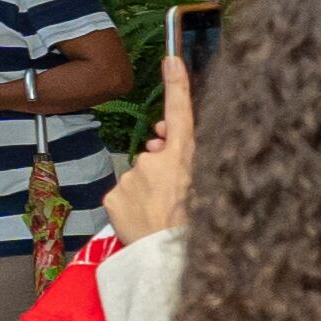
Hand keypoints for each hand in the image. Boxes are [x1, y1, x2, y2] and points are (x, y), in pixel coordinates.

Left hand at [105, 50, 194, 244]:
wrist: (169, 261)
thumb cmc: (193, 231)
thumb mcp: (206, 192)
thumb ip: (184, 164)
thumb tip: (158, 146)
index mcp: (185, 158)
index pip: (181, 114)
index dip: (177, 85)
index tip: (171, 59)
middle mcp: (155, 160)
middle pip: (154, 157)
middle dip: (159, 169)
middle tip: (173, 198)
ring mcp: (132, 177)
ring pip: (138, 180)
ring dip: (146, 194)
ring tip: (159, 218)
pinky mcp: (113, 195)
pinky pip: (122, 196)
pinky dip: (129, 207)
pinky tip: (141, 223)